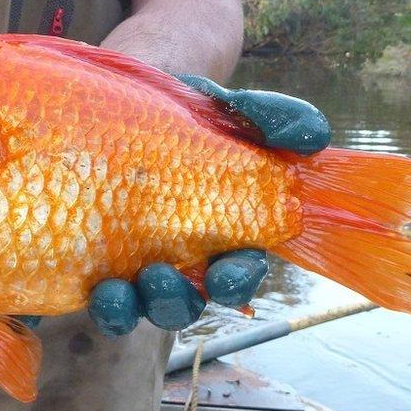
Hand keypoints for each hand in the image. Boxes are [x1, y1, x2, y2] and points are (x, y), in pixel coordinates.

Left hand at [86, 74, 330, 335]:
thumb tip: (311, 138)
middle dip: (179, 300)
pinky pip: (105, 304)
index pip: (239, 272)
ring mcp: (138, 265)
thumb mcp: (227, 107)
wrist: (121, 103)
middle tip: (162, 276)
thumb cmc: (185, 113)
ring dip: (138, 306)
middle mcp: (182, 258)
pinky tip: (100, 290)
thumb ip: (272, 118)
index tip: (226, 272)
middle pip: (190, 301)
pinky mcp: (99, 263)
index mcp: (222, 232)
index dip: (237, 281)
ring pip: (147, 307)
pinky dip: (107, 307)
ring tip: (124, 285)